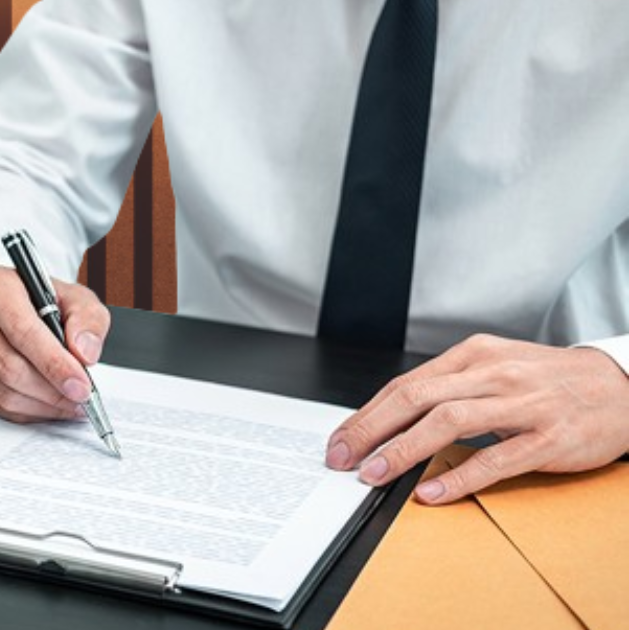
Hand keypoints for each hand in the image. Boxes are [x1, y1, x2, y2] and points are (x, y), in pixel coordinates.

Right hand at [0, 266, 110, 422]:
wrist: (13, 310)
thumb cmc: (43, 303)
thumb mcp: (76, 298)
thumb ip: (88, 320)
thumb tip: (83, 352)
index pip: (21, 330)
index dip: (54, 364)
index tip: (81, 385)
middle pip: (9, 366)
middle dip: (52, 390)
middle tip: (81, 398)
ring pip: (2, 391)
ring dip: (42, 405)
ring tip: (68, 403)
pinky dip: (26, 411)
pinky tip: (46, 404)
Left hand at [326, 334, 628, 503]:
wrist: (621, 385)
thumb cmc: (549, 381)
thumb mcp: (495, 369)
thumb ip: (448, 389)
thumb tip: (391, 418)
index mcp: (473, 356)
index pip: (404, 385)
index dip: (366, 415)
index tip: (339, 441)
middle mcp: (493, 374)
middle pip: (415, 398)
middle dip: (371, 429)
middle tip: (342, 458)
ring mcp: (522, 404)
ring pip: (449, 422)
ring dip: (404, 450)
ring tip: (375, 474)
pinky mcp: (549, 437)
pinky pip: (496, 458)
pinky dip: (459, 476)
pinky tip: (431, 492)